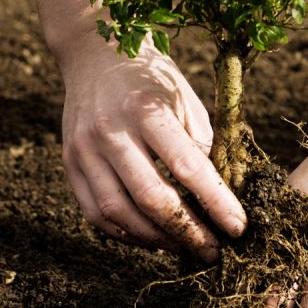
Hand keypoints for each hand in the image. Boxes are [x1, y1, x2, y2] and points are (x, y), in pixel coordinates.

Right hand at [57, 35, 245, 261]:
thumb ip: (202, 148)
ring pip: (119, 213)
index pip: (188, 167)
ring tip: (185, 247)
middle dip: (188, 232)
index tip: (238, 228)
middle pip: (151, 198)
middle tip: (213, 250)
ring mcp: (84, 150)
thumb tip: (221, 199)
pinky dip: (126, 234)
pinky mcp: (69, 164)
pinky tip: (152, 237)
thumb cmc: (153, 82)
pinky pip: (96, 214)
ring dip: (157, 240)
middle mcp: (111, 131)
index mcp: (148, 109)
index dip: (216, 203)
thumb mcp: (187, 102)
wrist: (95, 56)